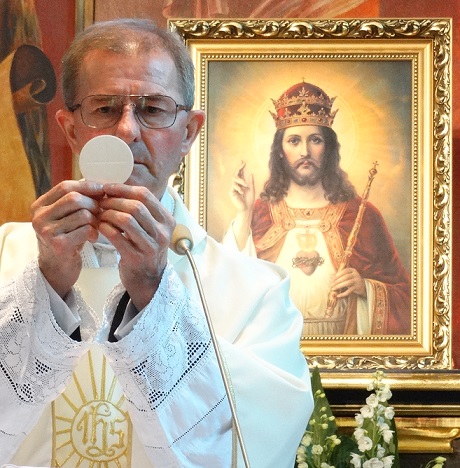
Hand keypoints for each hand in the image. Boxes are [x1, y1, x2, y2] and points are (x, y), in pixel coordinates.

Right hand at [31, 180, 104, 297]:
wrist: (57, 268)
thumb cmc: (66, 239)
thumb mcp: (66, 217)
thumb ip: (77, 202)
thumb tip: (101, 187)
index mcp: (40, 205)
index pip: (65, 186)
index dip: (87, 186)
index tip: (102, 190)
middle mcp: (39, 217)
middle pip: (75, 198)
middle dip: (93, 204)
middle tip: (101, 212)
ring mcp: (47, 231)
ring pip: (83, 214)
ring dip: (96, 220)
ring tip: (97, 226)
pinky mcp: (58, 245)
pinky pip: (86, 230)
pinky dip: (94, 232)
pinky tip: (92, 238)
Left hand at [98, 184, 174, 310]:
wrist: (149, 278)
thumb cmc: (146, 247)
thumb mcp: (152, 227)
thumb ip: (141, 209)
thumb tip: (116, 188)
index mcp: (167, 220)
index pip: (145, 195)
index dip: (123, 188)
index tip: (107, 187)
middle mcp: (162, 232)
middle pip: (136, 206)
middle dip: (114, 201)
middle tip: (101, 201)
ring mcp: (151, 246)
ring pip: (126, 220)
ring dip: (108, 214)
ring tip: (100, 214)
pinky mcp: (136, 258)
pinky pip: (117, 237)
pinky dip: (105, 229)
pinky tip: (100, 226)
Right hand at [229, 161, 254, 213]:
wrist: (247, 208)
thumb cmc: (249, 200)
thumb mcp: (252, 189)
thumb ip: (250, 182)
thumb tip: (251, 173)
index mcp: (242, 183)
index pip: (240, 174)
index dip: (241, 168)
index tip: (243, 162)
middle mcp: (237, 185)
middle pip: (236, 174)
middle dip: (239, 169)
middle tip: (243, 165)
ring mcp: (233, 188)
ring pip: (235, 179)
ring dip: (241, 181)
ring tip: (246, 186)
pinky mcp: (231, 192)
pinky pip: (234, 186)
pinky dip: (239, 188)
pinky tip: (242, 192)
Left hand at [330, 267, 366, 298]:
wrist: (363, 286)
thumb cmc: (352, 280)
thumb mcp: (348, 276)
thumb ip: (341, 275)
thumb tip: (331, 277)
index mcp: (352, 270)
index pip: (344, 271)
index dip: (338, 275)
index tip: (332, 279)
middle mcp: (356, 275)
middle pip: (345, 277)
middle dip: (337, 281)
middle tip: (331, 285)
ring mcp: (357, 281)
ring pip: (347, 283)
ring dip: (339, 286)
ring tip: (333, 289)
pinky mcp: (357, 288)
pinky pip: (349, 291)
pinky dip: (343, 294)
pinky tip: (338, 295)